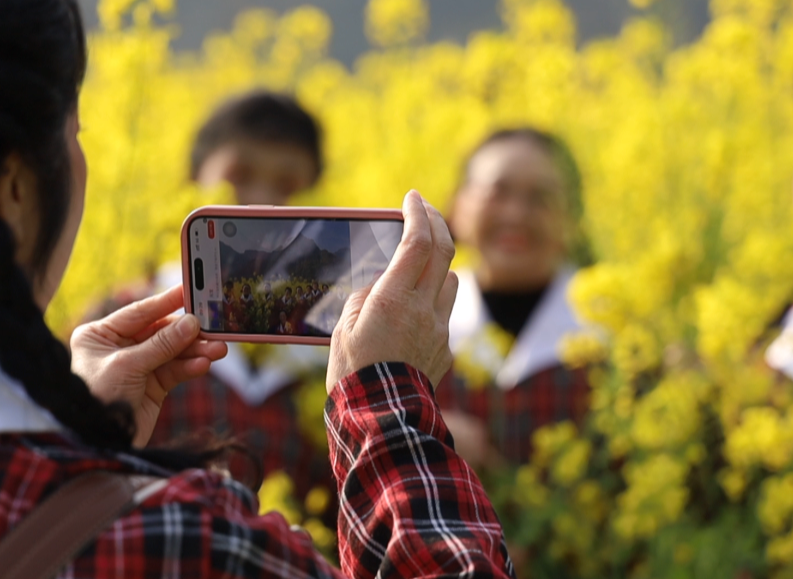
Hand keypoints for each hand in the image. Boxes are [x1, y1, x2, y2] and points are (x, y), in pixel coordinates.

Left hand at [70, 285, 227, 446]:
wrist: (96, 444)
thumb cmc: (97, 400)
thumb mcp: (126, 366)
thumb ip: (161, 344)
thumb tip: (191, 323)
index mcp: (100, 335)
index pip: (139, 312)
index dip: (166, 301)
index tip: (190, 290)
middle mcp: (118, 348)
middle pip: (160, 332)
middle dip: (187, 333)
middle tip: (213, 327)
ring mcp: (136, 367)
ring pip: (172, 352)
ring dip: (195, 351)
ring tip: (218, 349)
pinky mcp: (151, 387)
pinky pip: (175, 371)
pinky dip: (190, 368)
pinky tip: (204, 364)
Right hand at [327, 190, 457, 391]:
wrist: (381, 421)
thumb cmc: (352, 375)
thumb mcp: (342, 330)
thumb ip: (363, 299)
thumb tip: (379, 290)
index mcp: (394, 298)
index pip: (417, 241)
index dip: (418, 213)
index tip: (412, 197)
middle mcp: (424, 308)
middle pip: (444, 251)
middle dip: (436, 223)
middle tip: (424, 210)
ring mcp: (439, 329)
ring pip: (450, 281)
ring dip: (437, 267)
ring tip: (416, 269)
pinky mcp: (444, 350)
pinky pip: (443, 315)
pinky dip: (431, 305)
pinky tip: (409, 320)